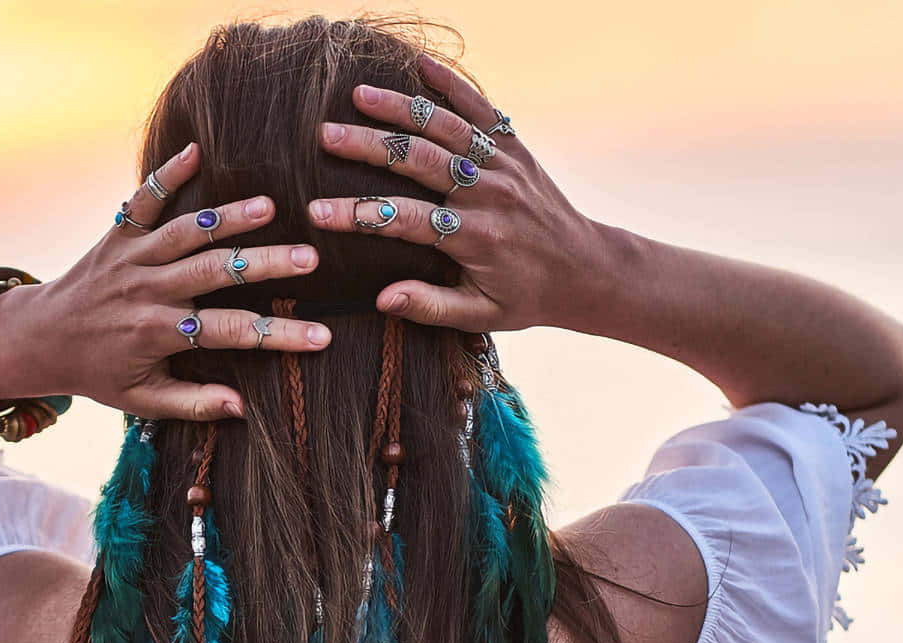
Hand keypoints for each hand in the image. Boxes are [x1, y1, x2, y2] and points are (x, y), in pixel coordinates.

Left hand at [0, 143, 331, 421]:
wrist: (39, 338)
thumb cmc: (98, 372)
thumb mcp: (141, 401)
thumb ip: (192, 404)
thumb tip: (243, 409)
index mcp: (158, 333)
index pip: (230, 334)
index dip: (278, 336)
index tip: (323, 338)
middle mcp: (147, 291)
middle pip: (215, 273)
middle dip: (266, 264)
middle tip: (311, 257)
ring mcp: (132, 258)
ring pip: (185, 233)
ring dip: (227, 217)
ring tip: (270, 205)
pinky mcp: (118, 233)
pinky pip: (142, 199)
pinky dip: (166, 175)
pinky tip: (197, 151)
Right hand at [307, 55, 607, 333]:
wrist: (585, 269)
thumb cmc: (526, 297)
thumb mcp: (481, 316)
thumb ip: (430, 306)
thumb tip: (382, 299)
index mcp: (477, 238)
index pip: (407, 221)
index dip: (359, 215)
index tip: (317, 212)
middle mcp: (490, 195)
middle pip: (420, 161)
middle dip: (369, 146)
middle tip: (325, 135)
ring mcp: (504, 165)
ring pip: (446, 127)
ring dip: (400, 108)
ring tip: (358, 94)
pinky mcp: (515, 147)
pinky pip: (481, 108)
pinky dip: (452, 84)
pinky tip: (419, 65)